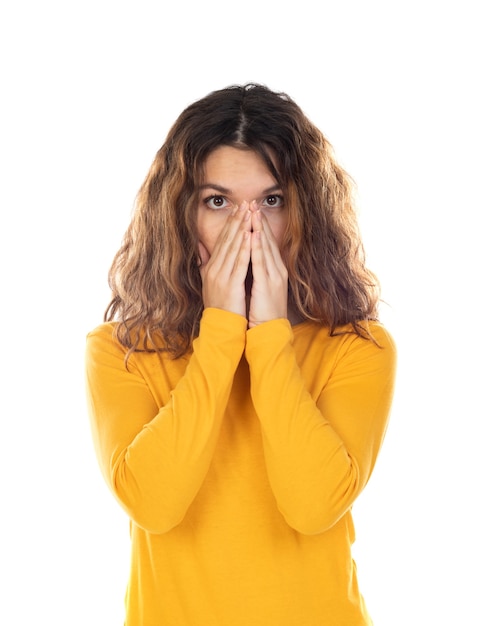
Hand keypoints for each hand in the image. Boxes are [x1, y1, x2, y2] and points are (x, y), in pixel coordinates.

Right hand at [198, 201, 251, 317]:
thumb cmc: (219, 306)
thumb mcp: (209, 281)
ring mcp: (221, 277)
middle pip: (227, 240)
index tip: (238, 208)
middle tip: (245, 203)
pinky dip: (244, 248)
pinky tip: (249, 236)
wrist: (220, 328)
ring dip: (241, 229)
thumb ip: (204, 263)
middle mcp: (214, 269)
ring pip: (233, 248)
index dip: (230, 223)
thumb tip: (199, 247)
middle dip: (237, 220)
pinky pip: (239, 263)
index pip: (221, 240)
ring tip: (249, 213)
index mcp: (211, 268)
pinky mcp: (231, 285)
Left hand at [248, 204, 287, 327]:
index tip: (252, 211)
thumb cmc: (262, 311)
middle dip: (259, 221)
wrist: (270, 331)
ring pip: (265, 247)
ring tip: (253, 212)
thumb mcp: (257, 288)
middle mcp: (277, 270)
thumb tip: (245, 260)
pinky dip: (257, 247)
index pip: (266, 244)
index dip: (259, 226)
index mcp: (274, 270)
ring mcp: (274, 276)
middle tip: (252, 203)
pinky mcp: (268, 284)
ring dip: (259, 228)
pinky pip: (261, 262)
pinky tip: (253, 234)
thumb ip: (252, 272)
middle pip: (267, 241)